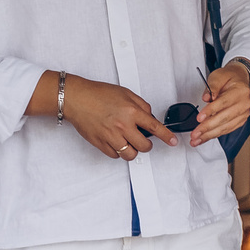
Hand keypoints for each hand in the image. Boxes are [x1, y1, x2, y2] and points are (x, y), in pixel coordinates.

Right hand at [58, 73, 173, 161]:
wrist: (77, 99)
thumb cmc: (98, 94)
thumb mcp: (125, 93)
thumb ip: (141, 105)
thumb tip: (150, 117)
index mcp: (131, 111)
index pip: (155, 127)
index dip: (167, 136)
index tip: (173, 141)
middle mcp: (123, 126)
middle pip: (144, 146)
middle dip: (147, 144)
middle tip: (143, 139)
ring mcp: (111, 136)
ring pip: (130, 155)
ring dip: (133, 150)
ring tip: (129, 142)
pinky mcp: (100, 144)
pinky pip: (115, 155)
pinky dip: (118, 151)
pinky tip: (116, 142)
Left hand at [192, 60, 249, 146]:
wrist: (241, 80)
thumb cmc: (229, 77)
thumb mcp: (219, 75)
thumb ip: (212, 86)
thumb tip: (206, 98)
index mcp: (240, 91)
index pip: (223, 103)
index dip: (210, 111)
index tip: (199, 118)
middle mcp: (244, 104)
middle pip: (224, 118)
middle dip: (207, 127)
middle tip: (195, 134)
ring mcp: (243, 114)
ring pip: (225, 127)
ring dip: (209, 135)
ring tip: (196, 140)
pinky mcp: (240, 121)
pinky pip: (227, 130)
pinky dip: (214, 135)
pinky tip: (204, 138)